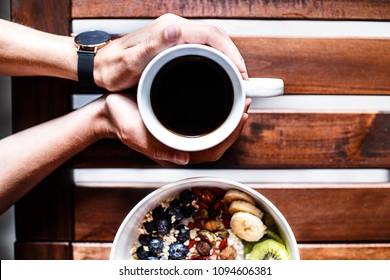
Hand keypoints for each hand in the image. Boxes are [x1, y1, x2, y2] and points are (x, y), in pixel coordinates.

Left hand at [94, 13, 247, 90]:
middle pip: (215, 37)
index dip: (230, 53)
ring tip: (236, 79)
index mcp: (167, 30)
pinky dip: (216, 59)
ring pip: (211, 42)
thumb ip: (150, 47)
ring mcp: (174, 36)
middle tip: (243, 80)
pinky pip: (202, 48)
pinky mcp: (173, 45)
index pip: (209, 35)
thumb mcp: (128, 62)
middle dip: (233, 56)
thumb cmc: (112, 68)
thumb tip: (174, 30)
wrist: (100, 66)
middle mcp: (173, 29)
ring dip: (227, 58)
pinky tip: (220, 73)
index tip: (240, 72)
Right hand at [99, 93, 250, 164]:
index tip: (242, 115)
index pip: (213, 150)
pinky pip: (205, 124)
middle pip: (219, 141)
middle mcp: (182, 145)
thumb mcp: (134, 134)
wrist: (108, 113)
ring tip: (239, 100)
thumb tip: (183, 159)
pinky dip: (218, 114)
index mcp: (175, 151)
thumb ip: (157, 148)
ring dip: (229, 119)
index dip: (231, 135)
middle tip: (245, 101)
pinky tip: (222, 101)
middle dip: (236, 124)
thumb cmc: (120, 121)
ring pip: (214, 132)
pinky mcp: (179, 124)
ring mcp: (181, 135)